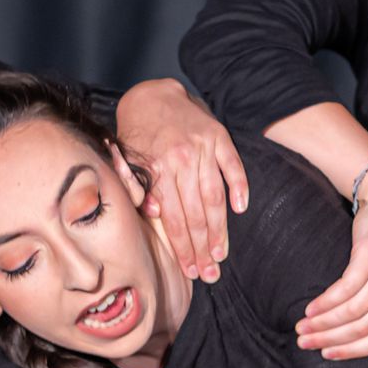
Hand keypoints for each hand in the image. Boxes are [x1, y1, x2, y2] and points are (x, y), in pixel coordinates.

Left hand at [117, 78, 248, 283]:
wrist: (152, 94)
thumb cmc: (137, 133)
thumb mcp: (126, 159)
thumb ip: (135, 186)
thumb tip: (153, 213)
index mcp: (156, 168)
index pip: (174, 218)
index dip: (183, 247)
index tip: (190, 269)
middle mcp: (180, 159)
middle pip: (196, 214)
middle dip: (203, 247)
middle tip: (210, 273)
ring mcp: (202, 147)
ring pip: (214, 196)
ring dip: (220, 228)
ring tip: (222, 254)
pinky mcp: (219, 136)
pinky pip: (233, 165)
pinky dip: (240, 186)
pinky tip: (241, 209)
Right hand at [296, 169, 367, 359]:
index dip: (352, 352)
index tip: (328, 356)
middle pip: (365, 330)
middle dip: (332, 342)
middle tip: (305, 344)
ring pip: (352, 312)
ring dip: (323, 324)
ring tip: (302, 328)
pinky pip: (345, 290)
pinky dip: (325, 303)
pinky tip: (310, 308)